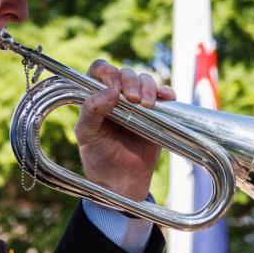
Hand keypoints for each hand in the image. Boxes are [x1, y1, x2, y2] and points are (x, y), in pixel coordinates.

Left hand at [75, 62, 173, 203]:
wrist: (122, 182)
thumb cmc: (99, 157)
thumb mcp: (87, 134)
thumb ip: (91, 110)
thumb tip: (111, 90)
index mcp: (96, 97)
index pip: (100, 70)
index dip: (107, 71)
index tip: (114, 84)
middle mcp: (117, 96)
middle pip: (125, 73)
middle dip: (130, 81)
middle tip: (133, 99)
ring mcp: (138, 104)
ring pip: (145, 81)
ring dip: (148, 87)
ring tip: (146, 105)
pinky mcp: (157, 114)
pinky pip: (165, 96)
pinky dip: (166, 93)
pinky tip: (164, 100)